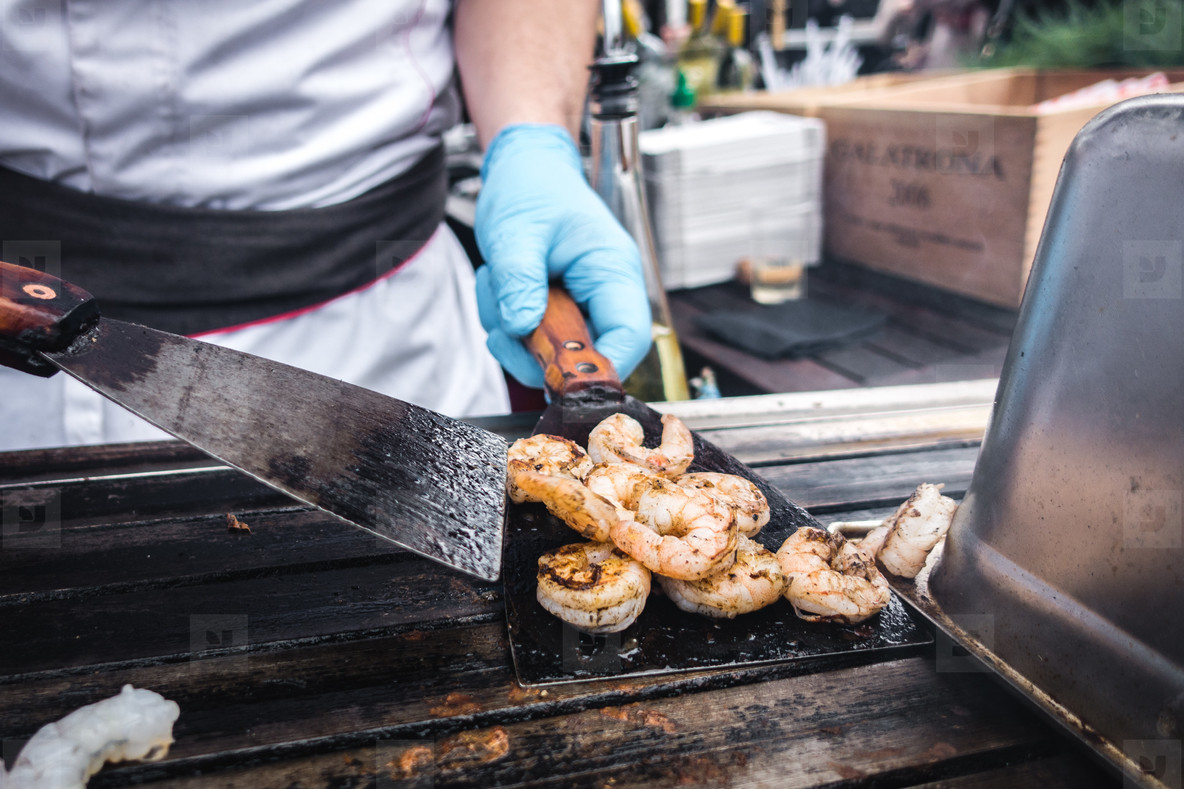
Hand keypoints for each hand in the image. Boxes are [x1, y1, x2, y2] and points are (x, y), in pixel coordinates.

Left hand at [473, 123, 651, 388]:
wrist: (524, 169)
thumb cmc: (534, 188)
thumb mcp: (518, 231)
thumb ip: (519, 280)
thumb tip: (521, 326)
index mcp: (613, 270)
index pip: (629, 337)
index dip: (601, 368)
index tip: (561, 378)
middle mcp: (605, 293)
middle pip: (589, 355)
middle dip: (538, 352)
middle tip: (505, 326)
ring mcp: (582, 305)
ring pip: (554, 355)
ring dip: (514, 337)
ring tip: (497, 287)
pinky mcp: (558, 311)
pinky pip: (533, 341)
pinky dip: (507, 327)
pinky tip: (499, 289)